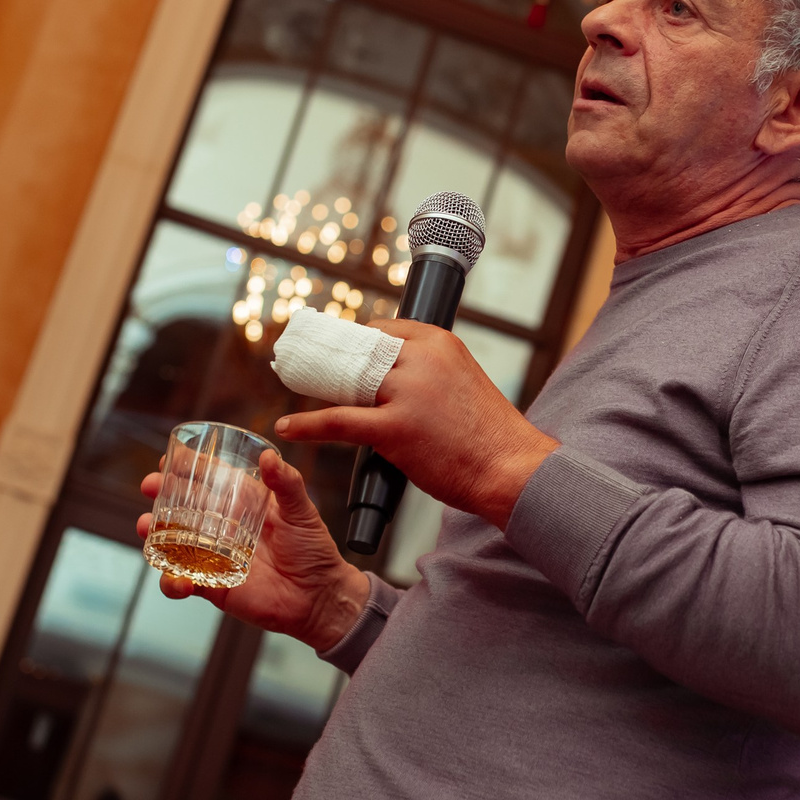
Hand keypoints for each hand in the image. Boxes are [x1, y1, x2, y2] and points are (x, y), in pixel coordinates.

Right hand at [138, 449, 368, 652]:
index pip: (206, 483)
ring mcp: (214, 558)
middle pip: (181, 509)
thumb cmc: (313, 551)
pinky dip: (172, 582)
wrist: (319, 596)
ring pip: (173, 544)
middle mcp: (223, 530)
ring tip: (147, 527)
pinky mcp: (213, 586)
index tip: (167, 459)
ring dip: (154, 534)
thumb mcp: (302, 511)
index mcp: (241, 507)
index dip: (184, 470)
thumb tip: (269, 457)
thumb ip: (287, 483)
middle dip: (160, 496)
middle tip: (150, 486)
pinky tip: (177, 579)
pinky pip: (183, 583)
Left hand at [271, 321, 557, 528]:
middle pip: (360, 352)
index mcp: (440, 343)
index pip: (383, 330)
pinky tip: (288, 427)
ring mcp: (406, 393)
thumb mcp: (465, 383)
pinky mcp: (394, 428)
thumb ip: (432, 374)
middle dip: (334, 361)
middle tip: (308, 368)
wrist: (511, 469)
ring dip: (322, 389)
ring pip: (347, 383)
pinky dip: (308, 425)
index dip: (357, 342)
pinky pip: (339, 421)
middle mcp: (421, 360)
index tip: (341, 350)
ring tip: (300, 388)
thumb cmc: (491, 437)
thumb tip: (398, 381)